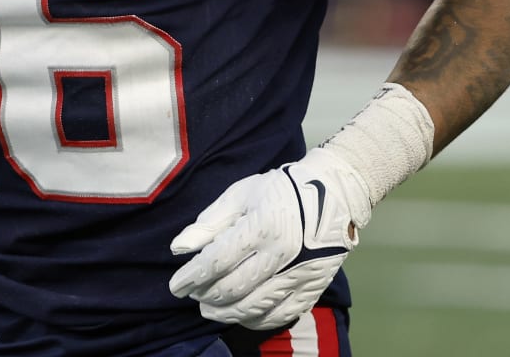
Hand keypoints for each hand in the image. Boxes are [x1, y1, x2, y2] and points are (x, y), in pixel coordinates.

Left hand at [168, 147, 371, 330]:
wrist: (334, 195)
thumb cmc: (280, 190)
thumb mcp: (240, 195)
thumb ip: (209, 222)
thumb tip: (178, 248)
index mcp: (262, 226)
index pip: (217, 261)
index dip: (192, 277)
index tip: (175, 286)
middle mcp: (282, 254)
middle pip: (234, 288)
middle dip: (206, 296)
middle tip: (192, 296)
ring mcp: (300, 274)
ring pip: (255, 306)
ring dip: (226, 312)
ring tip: (210, 309)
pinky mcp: (313, 287)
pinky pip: (280, 315)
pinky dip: (255, 319)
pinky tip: (240, 314)